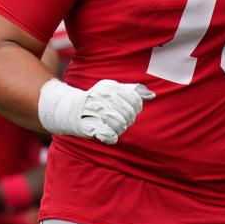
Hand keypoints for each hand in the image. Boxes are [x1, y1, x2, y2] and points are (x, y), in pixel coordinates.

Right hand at [38, 78, 154, 143]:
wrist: (71, 109)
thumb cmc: (97, 100)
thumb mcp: (114, 90)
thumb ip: (133, 91)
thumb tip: (152, 95)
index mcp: (110, 87)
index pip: (135, 100)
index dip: (136, 107)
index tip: (129, 110)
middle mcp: (103, 97)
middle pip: (129, 113)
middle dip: (128, 119)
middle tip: (120, 119)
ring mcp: (96, 111)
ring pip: (121, 124)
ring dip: (120, 128)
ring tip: (113, 125)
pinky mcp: (89, 126)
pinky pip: (109, 134)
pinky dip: (111, 136)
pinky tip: (110, 135)